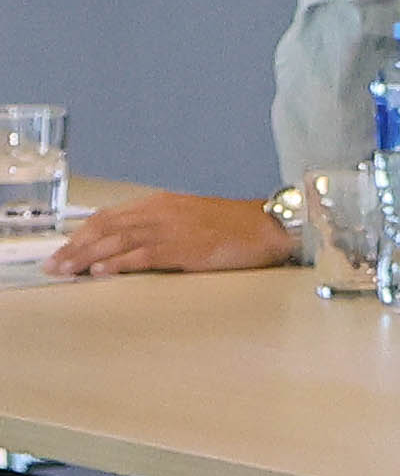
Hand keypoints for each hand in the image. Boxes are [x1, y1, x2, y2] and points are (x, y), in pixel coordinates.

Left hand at [50, 189, 299, 278]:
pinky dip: (118, 263)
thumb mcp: (191, 218)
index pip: (108, 216)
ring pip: (117, 241)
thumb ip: (161, 225)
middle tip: (54, 263)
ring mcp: (172, 229)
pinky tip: (101, 272)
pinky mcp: (185, 248)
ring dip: (87, 257)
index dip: (81, 232)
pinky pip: (143, 255)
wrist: (269, 226)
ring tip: (66, 270)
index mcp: (160, 203)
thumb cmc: (235, 226)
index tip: (63, 248)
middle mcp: (161, 212)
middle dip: (75, 246)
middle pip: (106, 228)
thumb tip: (131, 245)